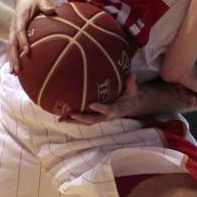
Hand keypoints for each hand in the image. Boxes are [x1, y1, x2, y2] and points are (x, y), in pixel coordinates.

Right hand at [8, 0, 55, 71]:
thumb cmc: (33, 0)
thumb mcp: (40, 0)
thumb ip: (45, 5)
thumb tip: (52, 10)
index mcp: (20, 18)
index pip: (20, 31)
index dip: (23, 41)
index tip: (27, 51)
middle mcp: (14, 26)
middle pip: (12, 44)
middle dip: (14, 57)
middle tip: (17, 70)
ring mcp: (13, 31)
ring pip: (11, 48)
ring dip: (12, 60)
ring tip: (14, 73)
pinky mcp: (14, 35)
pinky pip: (13, 48)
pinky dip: (13, 58)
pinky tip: (16, 68)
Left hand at [63, 73, 196, 124]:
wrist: (130, 106)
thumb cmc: (130, 96)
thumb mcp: (133, 89)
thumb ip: (131, 83)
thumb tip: (132, 74)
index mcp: (117, 109)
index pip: (109, 110)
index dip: (101, 108)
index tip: (91, 104)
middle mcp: (108, 116)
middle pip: (94, 120)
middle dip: (83, 118)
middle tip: (72, 114)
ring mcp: (101, 118)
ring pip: (87, 122)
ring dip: (75, 121)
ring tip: (62, 119)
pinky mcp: (96, 117)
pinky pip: (84, 121)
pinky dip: (73, 120)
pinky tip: (62, 118)